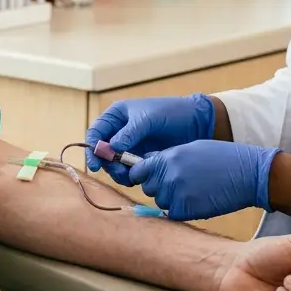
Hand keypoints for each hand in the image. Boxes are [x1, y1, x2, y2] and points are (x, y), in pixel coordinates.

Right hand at [84, 94, 215, 183]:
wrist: (197, 123)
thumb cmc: (172, 112)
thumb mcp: (149, 118)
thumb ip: (130, 132)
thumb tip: (112, 147)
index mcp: (117, 116)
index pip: (96, 132)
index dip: (92, 148)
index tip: (96, 164)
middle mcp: (119, 131)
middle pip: (103, 152)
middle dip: (108, 165)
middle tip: (120, 174)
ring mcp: (130, 146)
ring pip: (115, 164)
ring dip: (119, 173)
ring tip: (131, 178)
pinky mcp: (141, 158)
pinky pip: (129, 170)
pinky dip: (131, 176)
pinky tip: (139, 178)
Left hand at [128, 139, 279, 220]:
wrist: (249, 173)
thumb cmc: (222, 158)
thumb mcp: (191, 148)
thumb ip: (167, 157)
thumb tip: (147, 163)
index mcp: (167, 158)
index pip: (138, 170)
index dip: (141, 175)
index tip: (147, 177)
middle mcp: (168, 175)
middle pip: (148, 188)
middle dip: (159, 187)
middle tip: (180, 184)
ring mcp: (176, 193)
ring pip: (161, 201)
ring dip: (172, 199)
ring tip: (194, 190)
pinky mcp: (186, 210)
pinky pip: (174, 213)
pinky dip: (183, 210)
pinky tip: (198, 200)